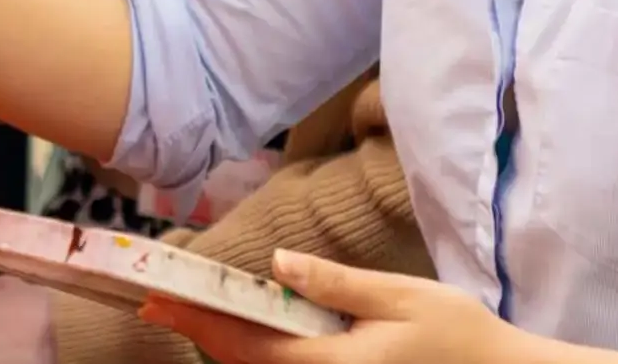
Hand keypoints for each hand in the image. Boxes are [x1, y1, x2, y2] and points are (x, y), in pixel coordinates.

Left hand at [139, 250, 538, 363]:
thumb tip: (279, 263)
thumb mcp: (400, 297)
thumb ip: (336, 285)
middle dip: (202, 334)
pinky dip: (259, 355)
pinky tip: (248, 332)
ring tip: (192, 313)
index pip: (249, 345)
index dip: (200, 322)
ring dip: (226, 346)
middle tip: (160, 303)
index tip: (161, 300)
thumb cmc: (458, 334)